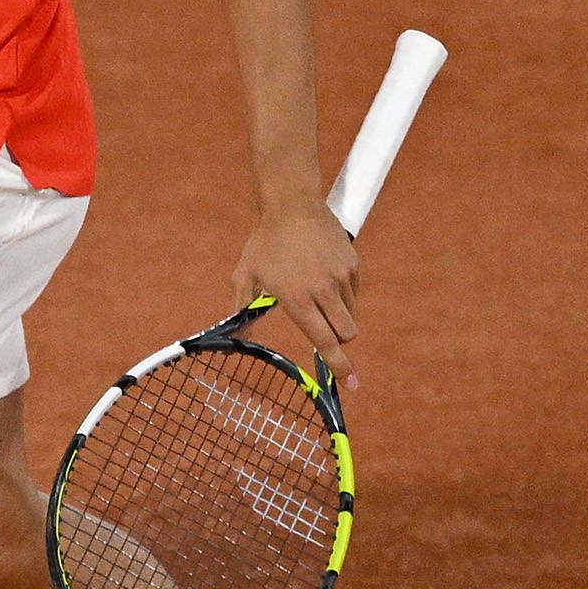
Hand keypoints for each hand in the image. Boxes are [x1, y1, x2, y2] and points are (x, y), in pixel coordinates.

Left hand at [232, 196, 359, 381]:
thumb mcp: (245, 276)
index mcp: (297, 298)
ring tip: (314, 295)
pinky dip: (343, 296)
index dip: (338, 365)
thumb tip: (234, 341)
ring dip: (338, 317)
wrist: (292, 205)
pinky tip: (322, 277)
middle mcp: (323, 290)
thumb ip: (240, 311)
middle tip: (325, 336)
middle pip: (346, 334)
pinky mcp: (353, 265)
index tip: (350, 384)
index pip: (324, 341)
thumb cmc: (264, 244)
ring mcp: (341, 276)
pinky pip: (353, 294)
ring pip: (351, 315)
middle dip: (339, 342)